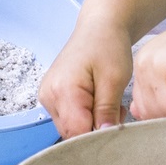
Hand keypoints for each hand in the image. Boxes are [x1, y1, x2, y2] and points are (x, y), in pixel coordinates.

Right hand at [38, 18, 134, 138]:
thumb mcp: (114, 79)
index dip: (97, 137)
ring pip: (71, 128)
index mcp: (63, 91)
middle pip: (72, 133)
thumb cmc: (108, 46)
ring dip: (93, 123)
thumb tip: (104, 137)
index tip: (117, 128)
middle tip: (117, 111)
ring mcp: (48, 97)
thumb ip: (106, 111)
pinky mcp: (52, 97)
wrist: (99, 27)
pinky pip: (69, 118)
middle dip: (96, 129)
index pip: (76, 133)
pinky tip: (100, 101)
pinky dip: (87, 116)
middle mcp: (49, 96)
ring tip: (110, 102)